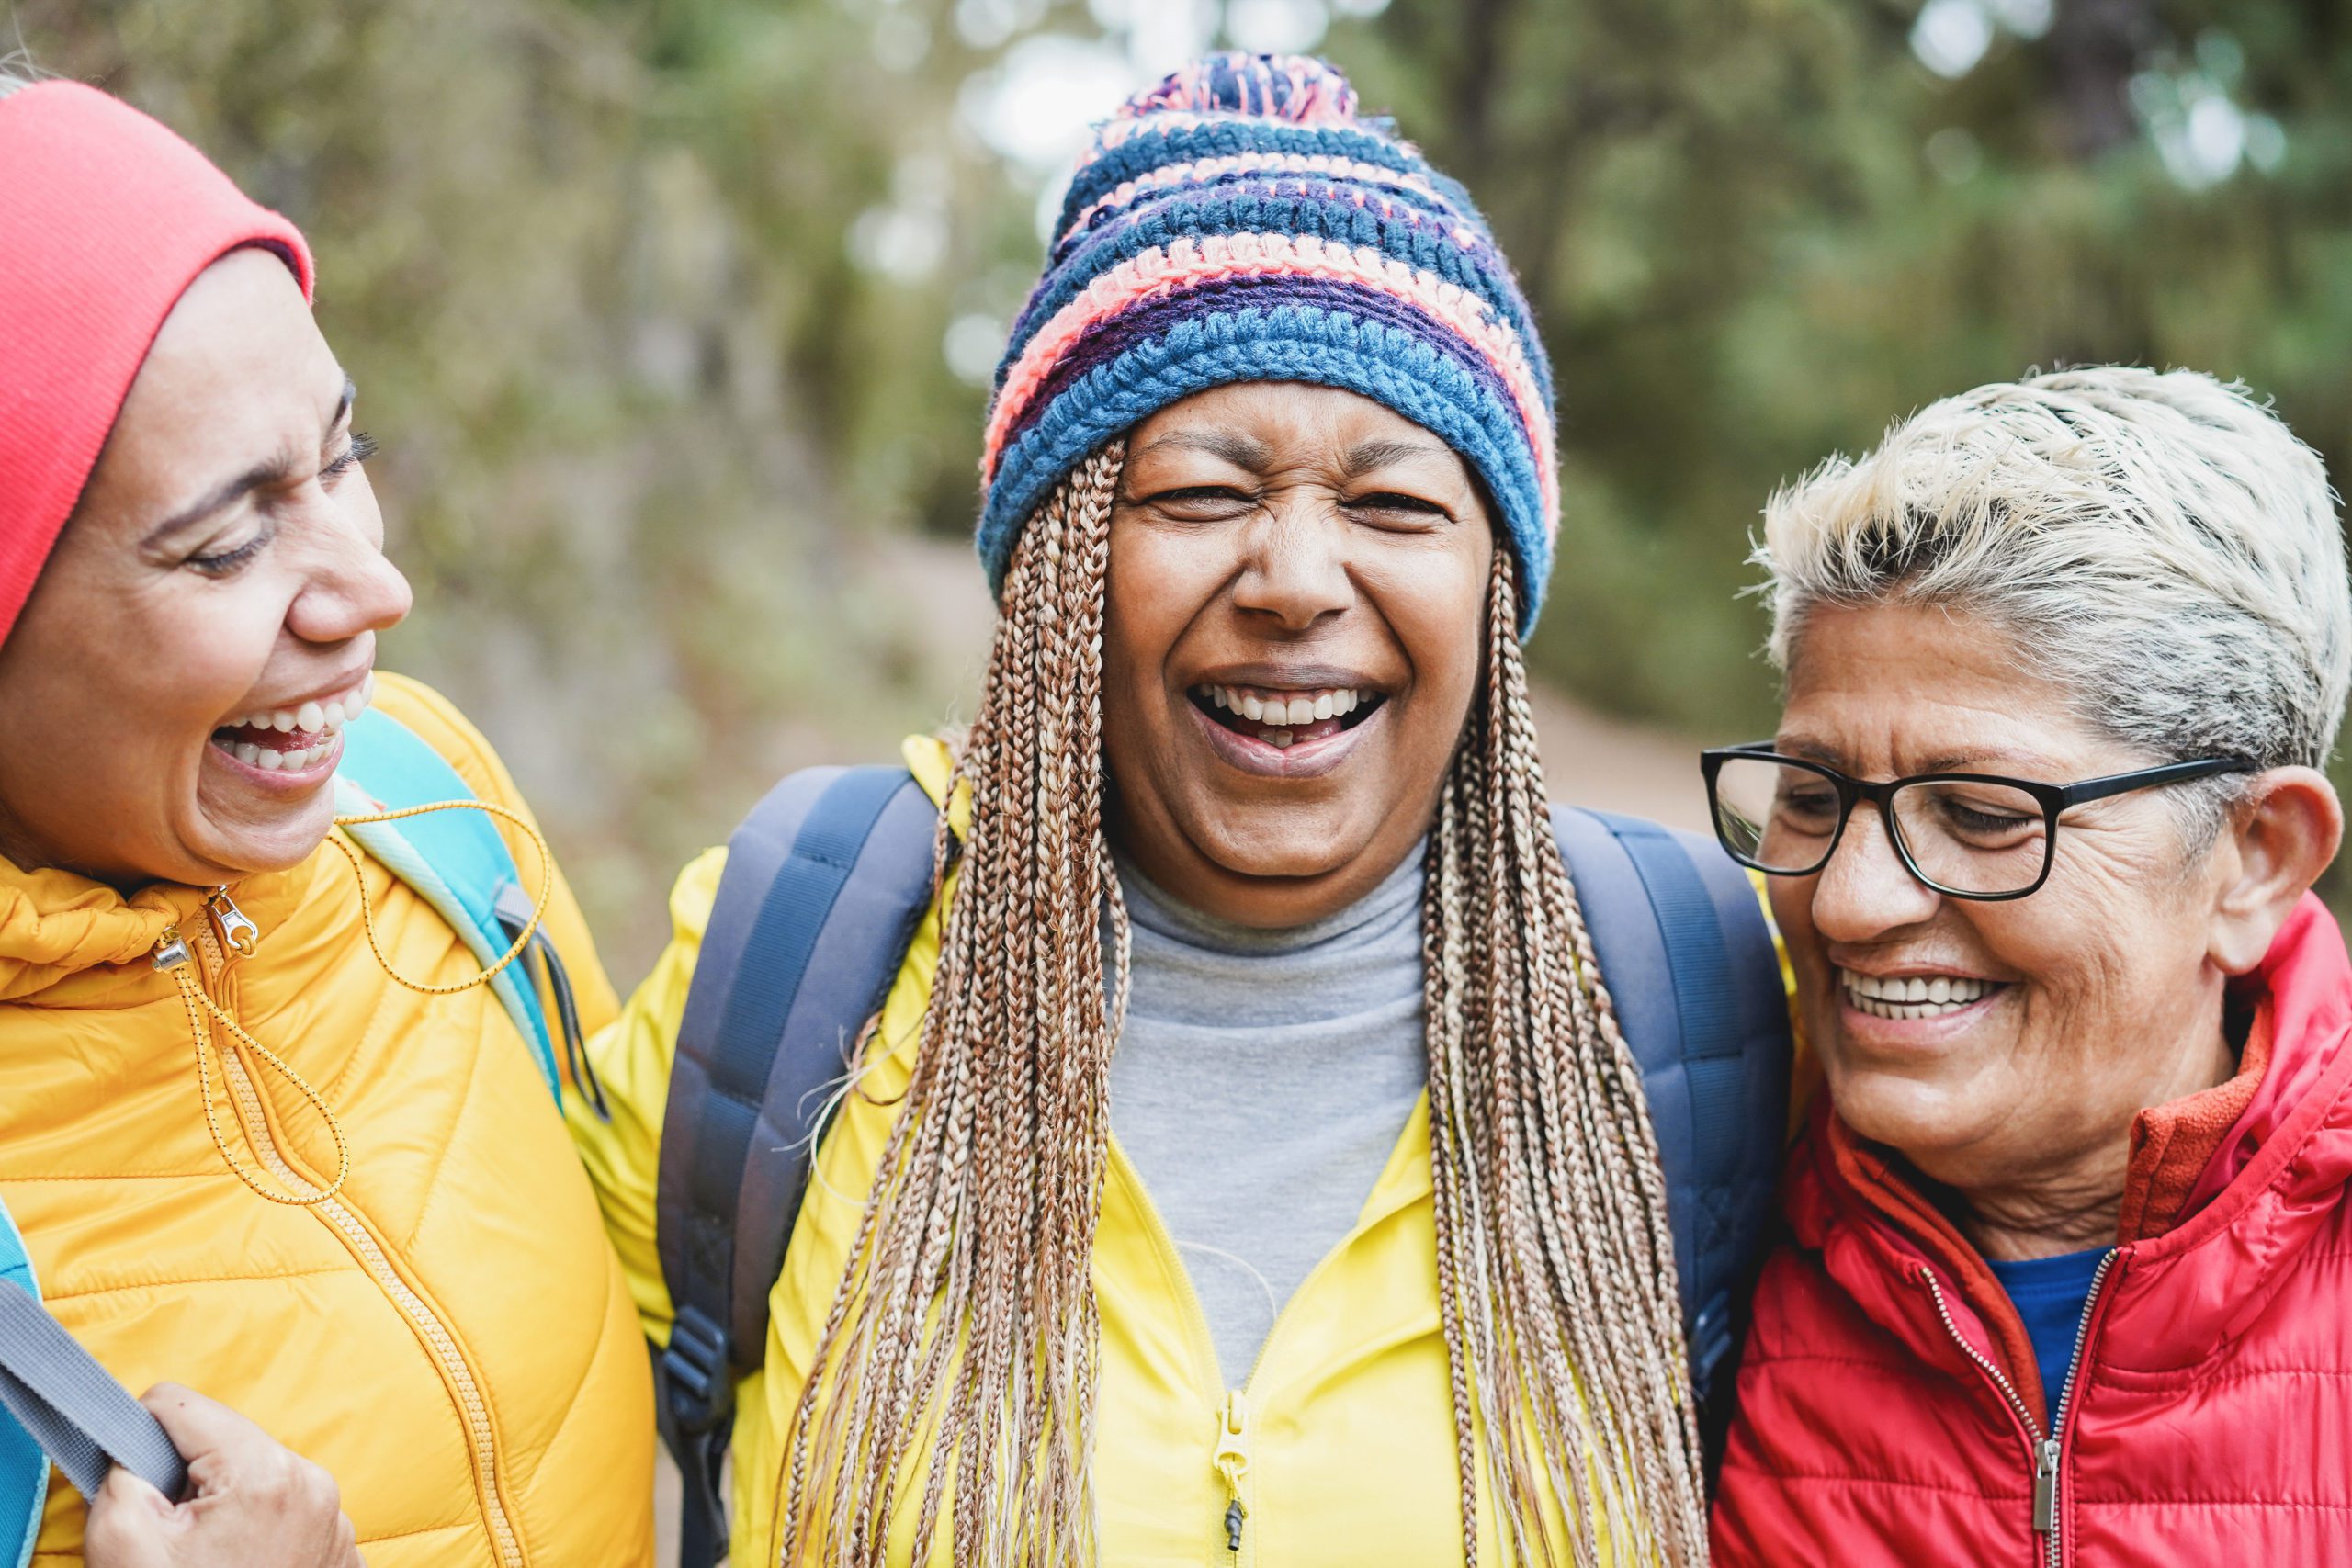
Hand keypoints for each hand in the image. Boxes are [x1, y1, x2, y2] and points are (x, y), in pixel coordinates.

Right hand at [82, 1384, 361, 1567]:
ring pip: (258, 1481)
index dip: (140, 1436)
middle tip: (172, 1537)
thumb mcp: (124, 1543)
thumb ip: (122, 1474)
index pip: (184, 1405)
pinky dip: (257, 1534)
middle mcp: (313, 1486)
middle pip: (227, 1444)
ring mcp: (336, 1521)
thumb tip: (137, 1448)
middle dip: (188, 1480)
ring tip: (206, 1561)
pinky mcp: (341, 1551)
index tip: (134, 1479)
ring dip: (224, 1508)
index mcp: (264, 1473)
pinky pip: (287, 1516)